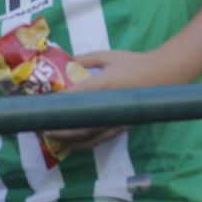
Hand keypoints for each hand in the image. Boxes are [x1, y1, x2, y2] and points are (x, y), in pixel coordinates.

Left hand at [39, 48, 158, 152]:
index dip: (52, 104)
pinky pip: (100, 140)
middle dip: (54, 126)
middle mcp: (108, 104)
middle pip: (75, 122)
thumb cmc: (135, 62)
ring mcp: (116, 118)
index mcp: (103, 84)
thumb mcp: (108, 56)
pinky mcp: (122, 126)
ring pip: (86, 135)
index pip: (71, 97)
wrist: (165, 73)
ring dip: (66, 138)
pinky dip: (84, 144)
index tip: (37, 105)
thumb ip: (84, 59)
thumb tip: (63, 61)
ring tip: (50, 137)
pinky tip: (72, 145)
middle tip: (38, 126)